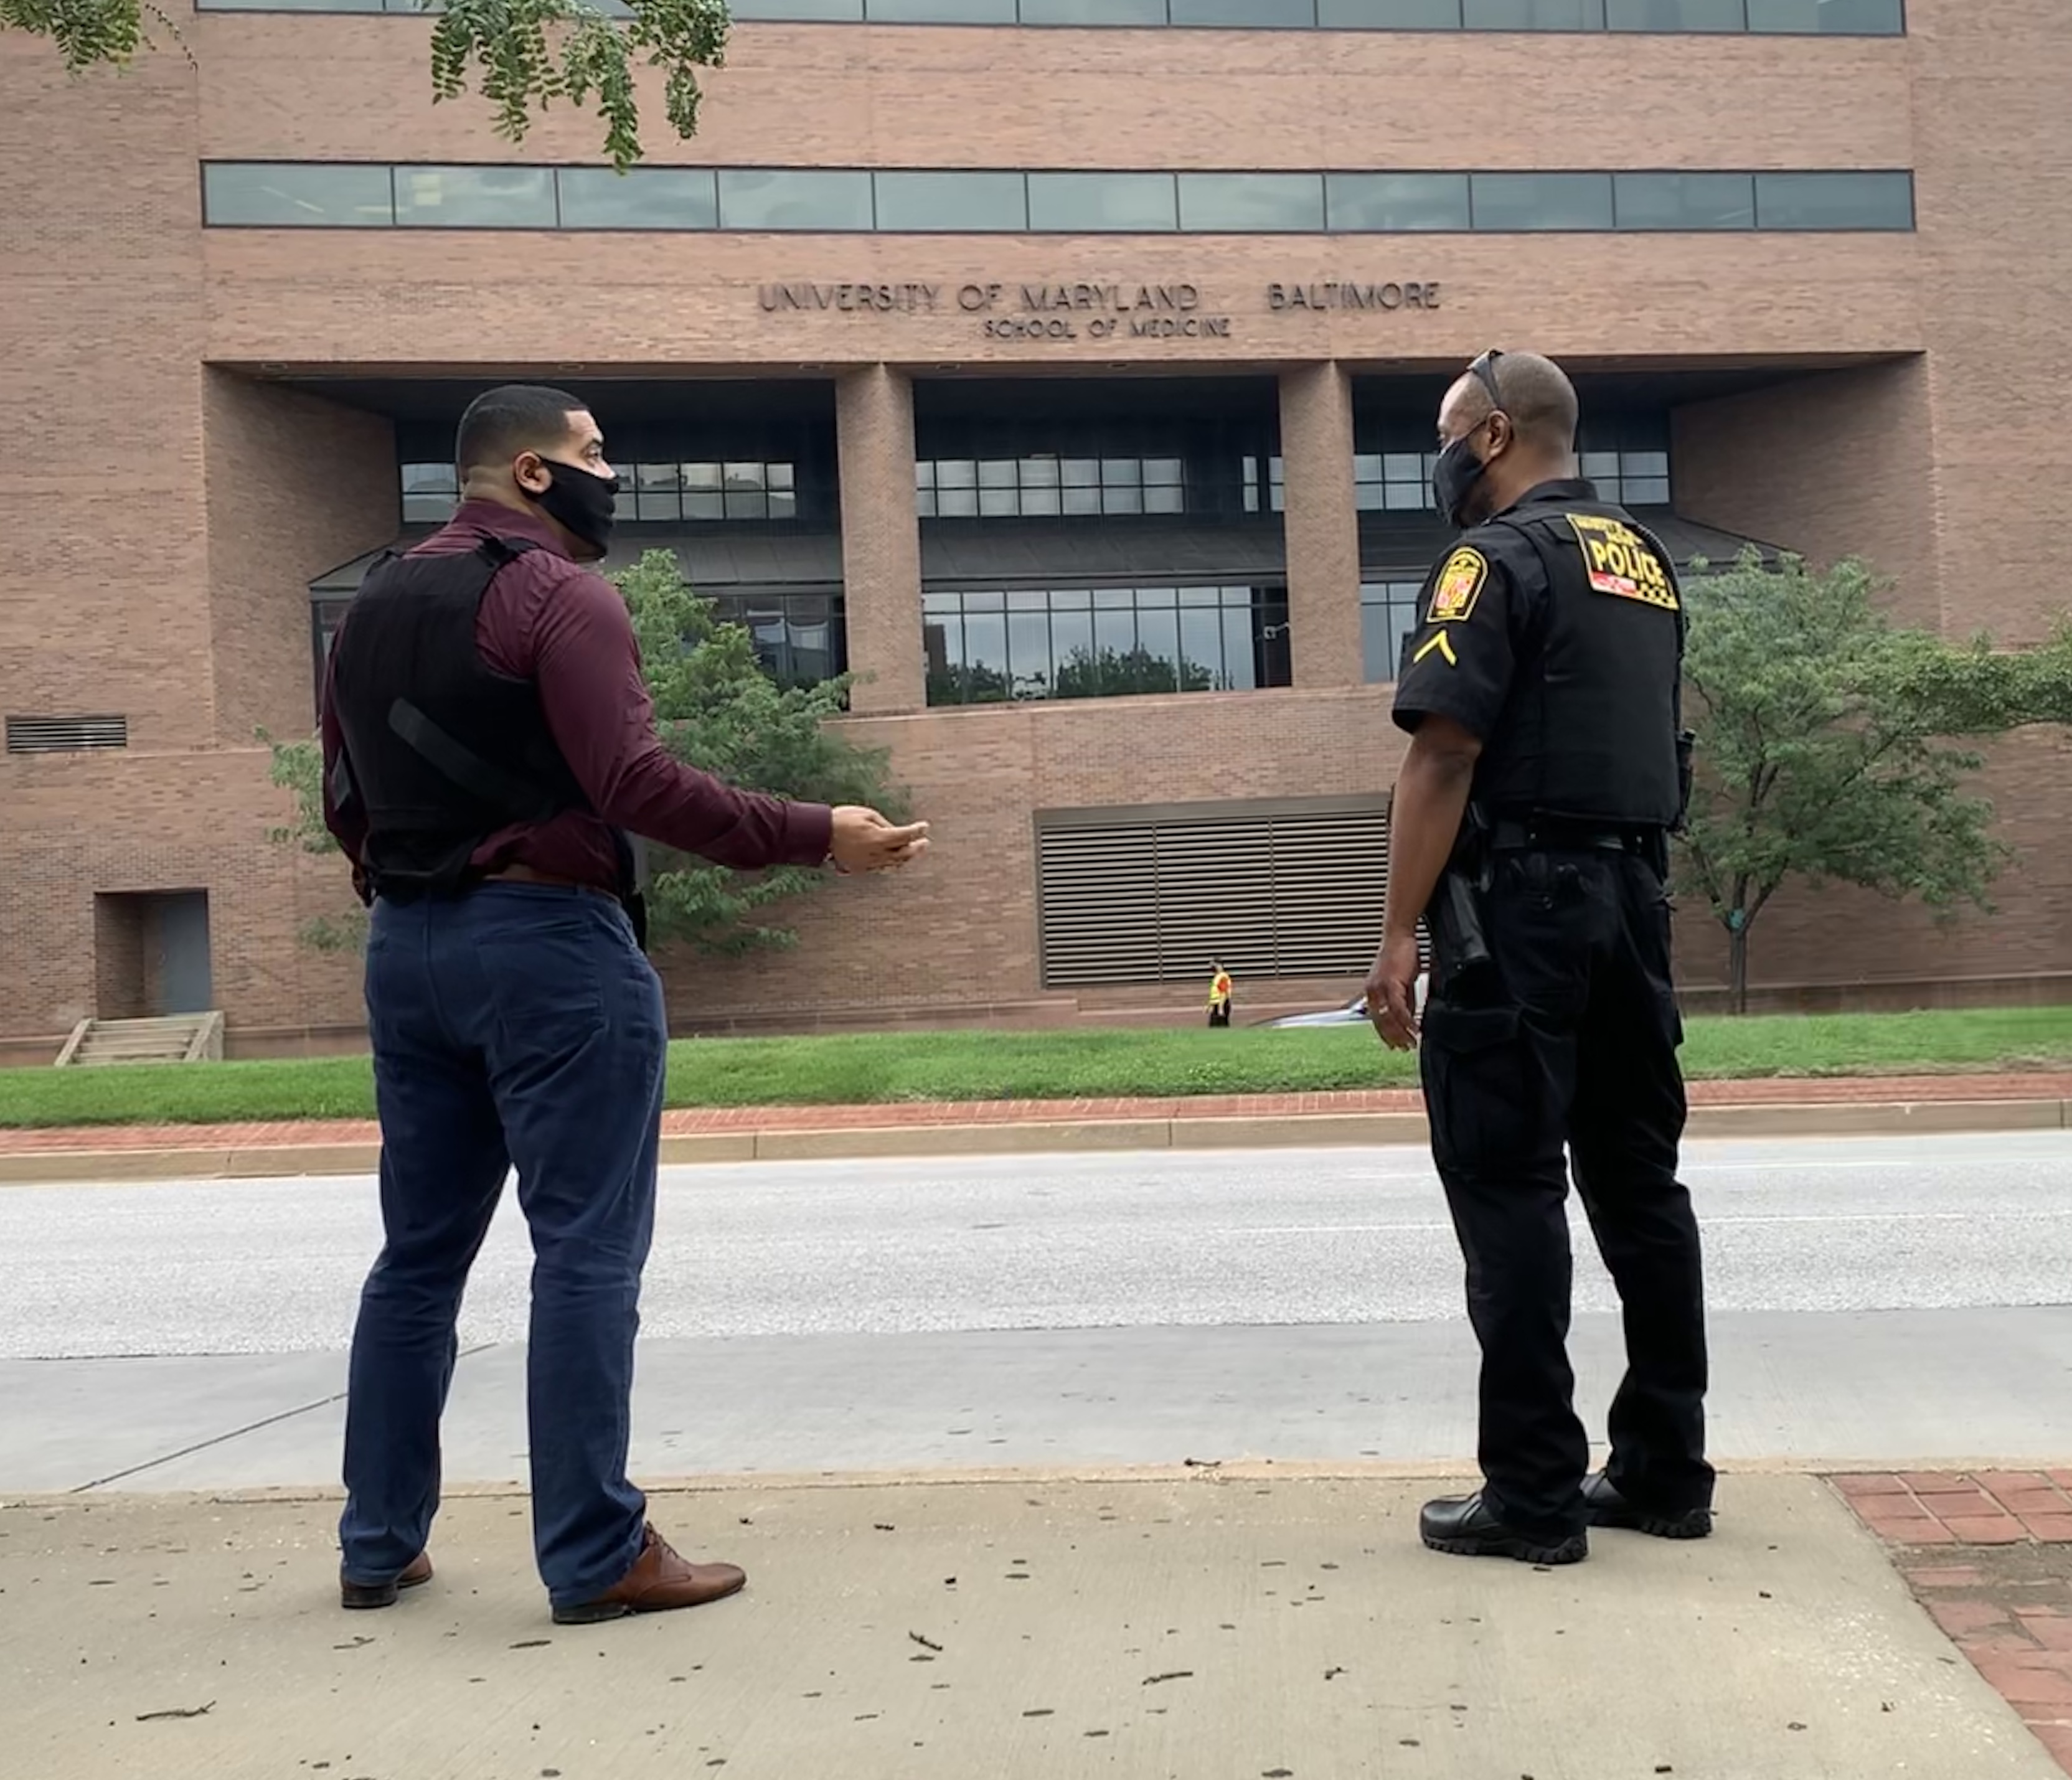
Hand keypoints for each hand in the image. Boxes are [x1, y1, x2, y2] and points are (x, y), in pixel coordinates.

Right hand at [829, 805, 929, 874]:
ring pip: (893, 863)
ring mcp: (868, 863)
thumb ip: (885, 825)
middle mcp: (876, 854)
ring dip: (905, 857)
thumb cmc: (843, 820)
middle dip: (916, 848)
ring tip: (912, 850)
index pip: (905, 835)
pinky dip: (891, 862)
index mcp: (879, 838)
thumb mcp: (867, 814)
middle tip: (925, 842)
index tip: (925, 825)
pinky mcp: (860, 868)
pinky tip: (895, 857)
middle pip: (904, 854)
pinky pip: (881, 867)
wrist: (820, 834)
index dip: (917, 830)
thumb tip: (896, 832)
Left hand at [1366, 934, 1422, 1051]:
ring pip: (1389, 1019)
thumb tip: (1409, 1015)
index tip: (1393, 1044)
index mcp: (1372, 991)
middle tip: (1404, 1048)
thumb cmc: (1401, 954)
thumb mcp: (1402, 981)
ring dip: (1401, 1033)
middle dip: (1393, 1038)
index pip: (1376, 1019)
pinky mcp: (1391, 984)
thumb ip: (1405, 998)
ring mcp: (1380, 989)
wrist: (1400, 936)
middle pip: (1381, 1022)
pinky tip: (1415, 1029)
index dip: (1385, 1034)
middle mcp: (1372, 991)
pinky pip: (1399, 1009)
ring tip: (1412, 1043)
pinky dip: (1408, 1022)